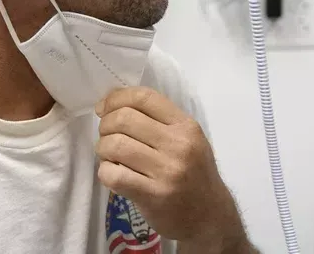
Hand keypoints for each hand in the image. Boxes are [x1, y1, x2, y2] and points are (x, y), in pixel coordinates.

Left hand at [95, 87, 246, 247]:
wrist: (211, 215)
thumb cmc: (194, 171)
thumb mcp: (187, 137)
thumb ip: (157, 118)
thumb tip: (113, 101)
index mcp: (185, 125)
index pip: (144, 97)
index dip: (116, 97)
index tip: (104, 108)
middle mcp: (178, 145)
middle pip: (125, 118)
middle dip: (105, 124)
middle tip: (105, 134)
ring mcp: (166, 171)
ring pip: (115, 145)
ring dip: (103, 147)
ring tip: (108, 154)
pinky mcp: (153, 196)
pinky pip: (114, 175)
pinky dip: (105, 171)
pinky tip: (112, 172)